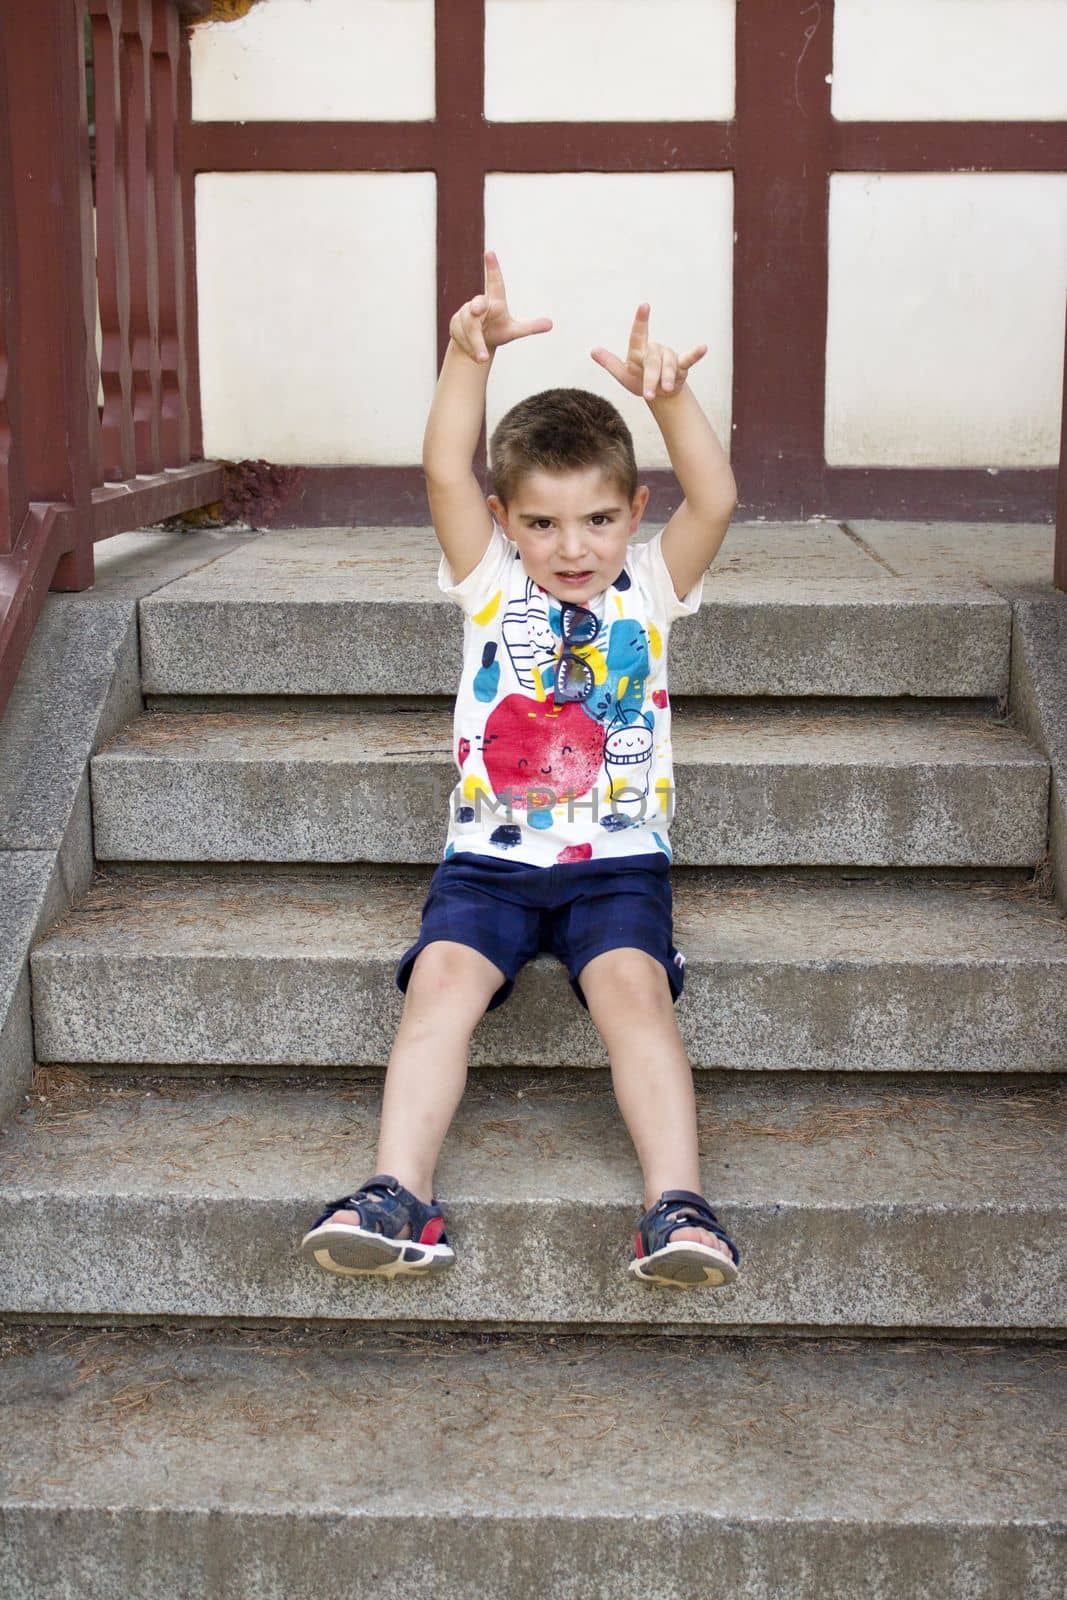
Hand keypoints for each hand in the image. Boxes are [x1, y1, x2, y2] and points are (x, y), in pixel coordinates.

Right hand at [449, 250, 552, 362]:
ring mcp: (465, 313)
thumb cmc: (498, 332)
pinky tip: (475, 355)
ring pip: (467, 326)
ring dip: (475, 343)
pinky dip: (469, 348)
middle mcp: (479, 304)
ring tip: (482, 358)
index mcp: (496, 302)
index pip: (495, 283)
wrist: (477, 345)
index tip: (490, 253)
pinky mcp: (455, 324)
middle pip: (476, 306)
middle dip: (475, 308)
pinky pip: (460, 336)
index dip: (493, 268)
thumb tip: (551, 324)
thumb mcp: (514, 331)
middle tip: (476, 311)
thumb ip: (530, 327)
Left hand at [591, 303, 706, 400]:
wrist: (658, 394)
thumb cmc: (638, 381)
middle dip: (651, 379)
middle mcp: (654, 349)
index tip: (644, 306)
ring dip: (666, 380)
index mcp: (638, 351)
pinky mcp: (681, 365)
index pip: (638, 335)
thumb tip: (593, 351)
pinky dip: (696, 354)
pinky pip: (688, 358)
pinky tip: (703, 348)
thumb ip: (610, 363)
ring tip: (665, 392)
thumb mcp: (622, 375)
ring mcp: (668, 356)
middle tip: (649, 396)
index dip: (641, 321)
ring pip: (669, 366)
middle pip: (653, 362)